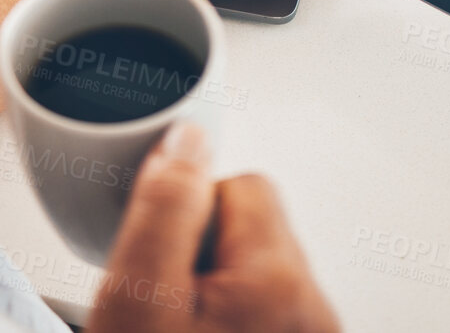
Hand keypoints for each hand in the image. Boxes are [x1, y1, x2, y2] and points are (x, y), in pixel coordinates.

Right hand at [87, 121, 340, 332]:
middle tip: (167, 306)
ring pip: (258, 262)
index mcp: (282, 283)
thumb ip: (165, 208)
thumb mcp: (135, 297)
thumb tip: (190, 136)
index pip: (244, 183)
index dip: (189, 215)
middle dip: (204, 248)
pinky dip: (231, 312)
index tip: (165, 264)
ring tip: (179, 328)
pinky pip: (266, 302)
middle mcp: (314, 310)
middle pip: (255, 221)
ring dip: (215, 283)